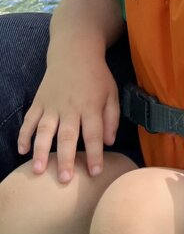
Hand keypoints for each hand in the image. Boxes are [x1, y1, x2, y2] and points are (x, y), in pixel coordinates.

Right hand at [18, 53, 118, 180]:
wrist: (75, 53)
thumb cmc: (97, 77)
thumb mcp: (112, 93)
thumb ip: (112, 118)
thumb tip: (109, 142)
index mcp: (91, 106)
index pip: (94, 134)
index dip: (95, 153)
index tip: (95, 172)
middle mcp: (70, 108)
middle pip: (67, 136)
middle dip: (65, 158)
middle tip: (64, 179)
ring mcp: (52, 105)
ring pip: (44, 130)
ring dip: (40, 151)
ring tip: (38, 170)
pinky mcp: (38, 102)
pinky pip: (28, 121)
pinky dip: (23, 135)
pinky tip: (21, 150)